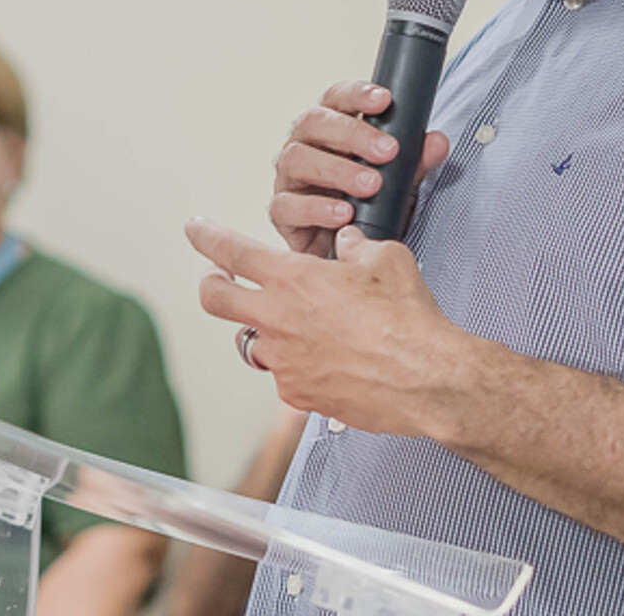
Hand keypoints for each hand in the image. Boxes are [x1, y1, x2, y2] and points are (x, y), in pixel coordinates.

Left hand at [187, 217, 478, 440]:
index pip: (230, 250)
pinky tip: (323, 358)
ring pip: (251, 341)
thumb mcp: (384, 259)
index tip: (197, 229)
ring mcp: (283, 361)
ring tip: (288, 324)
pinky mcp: (298, 394)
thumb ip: (355, 246)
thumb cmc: (407, 319)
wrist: (426, 378)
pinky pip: (283, 375)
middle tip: (217, 277)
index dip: (206, 236)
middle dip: (211, 282)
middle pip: (214, 298)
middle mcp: (277, 319)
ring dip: (261, 329)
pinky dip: (295, 364)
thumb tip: (346, 242)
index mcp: (291, 278)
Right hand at [270, 80, 449, 255]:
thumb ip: (416, 161)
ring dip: (337, 170)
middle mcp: (303, 145)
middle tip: (388, 151)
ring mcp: (288, 177)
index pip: (336, 97)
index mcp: (329, 127)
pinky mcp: (282, 211)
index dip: (357, 95)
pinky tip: (344, 214)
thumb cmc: (366, 205)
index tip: (384, 100)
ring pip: (297, 159)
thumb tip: (437, 141)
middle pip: (314, 122)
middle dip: (353, 134)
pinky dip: (317, 208)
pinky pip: (288, 204)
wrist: (347, 252)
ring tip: (370, 186)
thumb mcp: (398, 181)